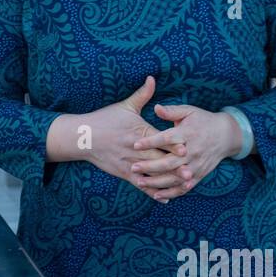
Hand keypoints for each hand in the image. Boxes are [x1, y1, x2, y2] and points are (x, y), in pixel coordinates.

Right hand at [51, 76, 189, 193]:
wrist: (83, 137)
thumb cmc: (105, 119)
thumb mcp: (125, 105)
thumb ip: (143, 94)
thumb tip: (152, 78)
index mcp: (139, 132)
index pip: (159, 139)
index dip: (174, 144)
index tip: (187, 147)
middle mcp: (136, 149)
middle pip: (159, 159)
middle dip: (176, 166)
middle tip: (192, 172)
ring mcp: (130, 163)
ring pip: (152, 175)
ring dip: (169, 181)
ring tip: (184, 186)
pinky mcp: (124, 173)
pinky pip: (141, 185)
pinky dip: (153, 192)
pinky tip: (166, 198)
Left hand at [131, 104, 242, 201]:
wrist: (226, 135)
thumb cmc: (203, 121)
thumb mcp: (189, 112)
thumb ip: (172, 111)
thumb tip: (156, 108)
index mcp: (188, 134)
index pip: (167, 139)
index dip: (151, 142)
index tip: (135, 144)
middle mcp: (192, 151)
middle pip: (169, 162)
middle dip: (150, 166)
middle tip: (133, 167)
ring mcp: (196, 165)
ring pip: (175, 177)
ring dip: (157, 182)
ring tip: (140, 182)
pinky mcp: (199, 175)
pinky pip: (184, 187)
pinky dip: (171, 192)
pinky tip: (157, 195)